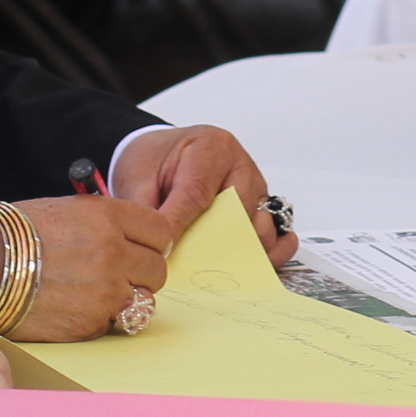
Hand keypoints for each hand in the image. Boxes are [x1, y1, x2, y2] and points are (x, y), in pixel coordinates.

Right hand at [9, 192, 180, 339]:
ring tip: (96, 293)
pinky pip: (116, 323)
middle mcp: (112, 252)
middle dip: (142, 273)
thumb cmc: (16, 235)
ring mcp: (105, 291)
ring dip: (127, 299)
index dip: (152, 243)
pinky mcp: (92, 323)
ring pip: (144, 301)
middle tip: (119, 275)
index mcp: (108, 217)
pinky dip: (101, 318)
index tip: (142, 250)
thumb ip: (108, 224)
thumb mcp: (68, 210)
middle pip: (158, 270)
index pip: (161, 233)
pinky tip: (77, 307)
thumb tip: (137, 239)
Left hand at [109, 125, 294, 265]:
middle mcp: (240, 166)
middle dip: (215, 244)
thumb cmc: (154, 160)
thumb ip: (147, 214)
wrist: (162, 153)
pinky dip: (266, 254)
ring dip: (241, 252)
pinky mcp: (263, 208)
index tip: (165, 250)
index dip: (181, 226)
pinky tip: (246, 266)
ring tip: (216, 268)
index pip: (198, 193)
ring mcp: (256, 188)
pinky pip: (277, 235)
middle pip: (238, 213)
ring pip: (262, 228)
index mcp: (211, 147)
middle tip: (191, 265)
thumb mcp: (138, 179)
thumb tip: (157, 250)